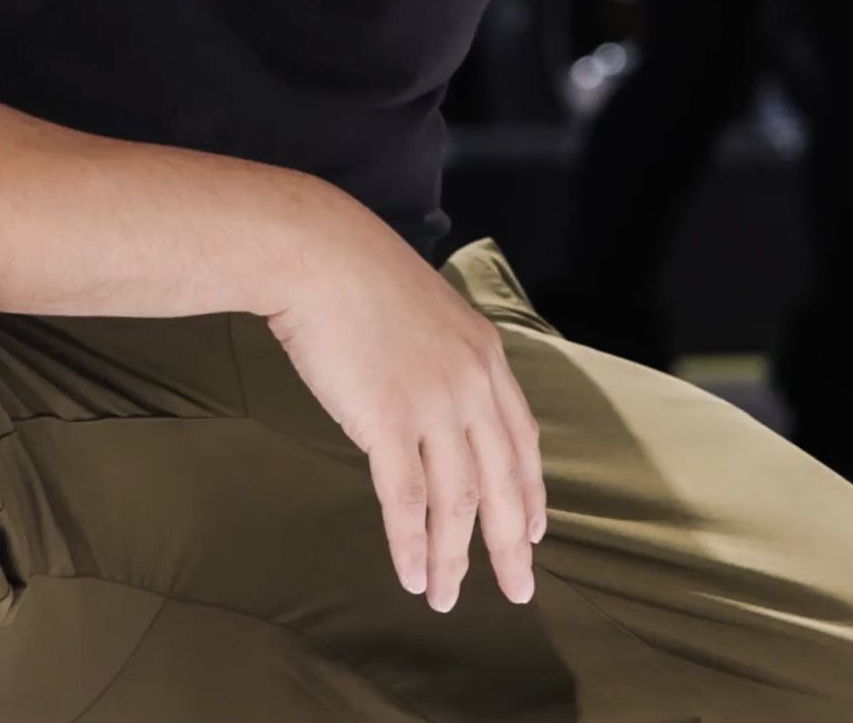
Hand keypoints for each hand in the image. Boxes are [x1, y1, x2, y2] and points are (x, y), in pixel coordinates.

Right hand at [259, 183, 546, 613]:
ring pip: (458, 501)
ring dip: (453, 558)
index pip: (523, 440)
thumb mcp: (426, 316)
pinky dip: (411, 544)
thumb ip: (442, 364)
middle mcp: (473, 385)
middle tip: (516, 591)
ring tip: (445, 598)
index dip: (530, 491)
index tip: (535, 531)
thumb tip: (433, 410)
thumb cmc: (358, 281)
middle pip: (504, 482)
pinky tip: (411, 574)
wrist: (317, 254)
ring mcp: (435, 404)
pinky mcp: (390, 420)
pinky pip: (407, 500)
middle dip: (511, 544)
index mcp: (487, 358)